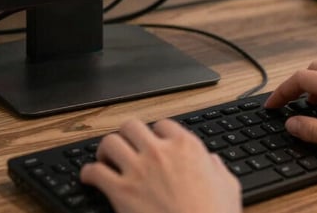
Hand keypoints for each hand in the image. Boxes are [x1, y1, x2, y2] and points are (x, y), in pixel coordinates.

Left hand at [79, 118, 241, 212]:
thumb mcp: (228, 186)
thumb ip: (216, 168)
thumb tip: (210, 161)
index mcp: (186, 147)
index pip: (163, 124)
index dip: (156, 133)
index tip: (152, 141)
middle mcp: (159, 152)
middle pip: (131, 126)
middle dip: (126, 136)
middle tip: (125, 146)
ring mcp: (138, 170)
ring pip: (110, 142)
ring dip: (105, 150)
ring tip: (105, 159)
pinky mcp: (121, 192)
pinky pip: (95, 171)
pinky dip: (88, 173)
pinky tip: (89, 178)